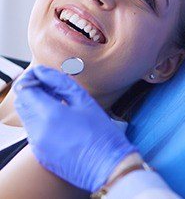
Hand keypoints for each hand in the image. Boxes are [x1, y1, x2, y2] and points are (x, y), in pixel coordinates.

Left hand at [14, 65, 135, 191]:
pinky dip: (39, 119)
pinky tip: (58, 118)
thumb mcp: (83, 100)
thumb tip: (43, 72)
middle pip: (22, 102)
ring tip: (56, 100)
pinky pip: (32, 130)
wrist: (108, 167)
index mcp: (50, 114)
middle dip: (31, 90)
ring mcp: (37, 145)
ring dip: (35, 104)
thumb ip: (59, 82)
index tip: (41, 74)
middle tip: (49, 86)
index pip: (25, 89)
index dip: (31, 78)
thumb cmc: (101, 133)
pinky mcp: (40, 154)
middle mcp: (38, 131)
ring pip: (26, 116)